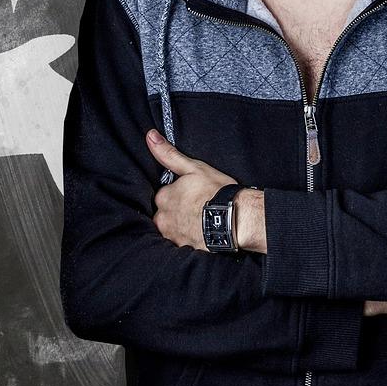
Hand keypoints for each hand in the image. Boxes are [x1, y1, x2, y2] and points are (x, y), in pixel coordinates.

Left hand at [146, 129, 235, 251]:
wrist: (236, 219)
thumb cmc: (216, 191)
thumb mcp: (193, 167)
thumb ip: (169, 154)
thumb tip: (150, 136)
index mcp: (163, 197)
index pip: (164, 195)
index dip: (179, 194)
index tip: (192, 194)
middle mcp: (163, 219)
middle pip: (166, 215)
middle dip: (178, 213)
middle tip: (198, 208)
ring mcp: (173, 236)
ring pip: (174, 230)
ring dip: (184, 227)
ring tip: (201, 222)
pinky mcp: (185, 249)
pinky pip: (184, 244)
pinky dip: (191, 239)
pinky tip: (203, 233)